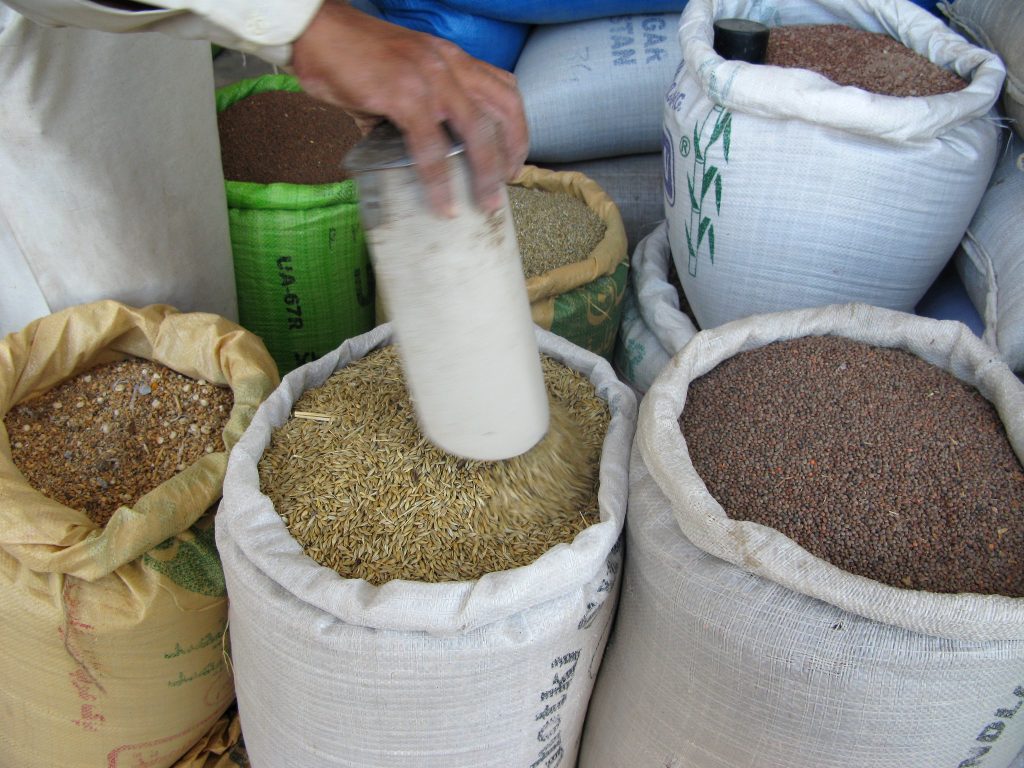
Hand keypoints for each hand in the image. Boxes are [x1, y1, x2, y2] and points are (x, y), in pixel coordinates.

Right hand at [290, 1, 528, 215]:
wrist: (314, 33)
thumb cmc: (349, 55)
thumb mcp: (396, 78)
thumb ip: (410, 113)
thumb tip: (408, 152)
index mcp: (451, 57)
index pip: (504, 89)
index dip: (517, 128)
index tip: (513, 159)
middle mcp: (449, 63)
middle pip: (504, 109)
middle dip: (513, 152)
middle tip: (506, 184)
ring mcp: (429, 78)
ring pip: (477, 130)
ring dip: (486, 172)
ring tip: (485, 201)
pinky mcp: (403, 96)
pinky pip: (432, 147)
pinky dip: (440, 181)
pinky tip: (442, 203)